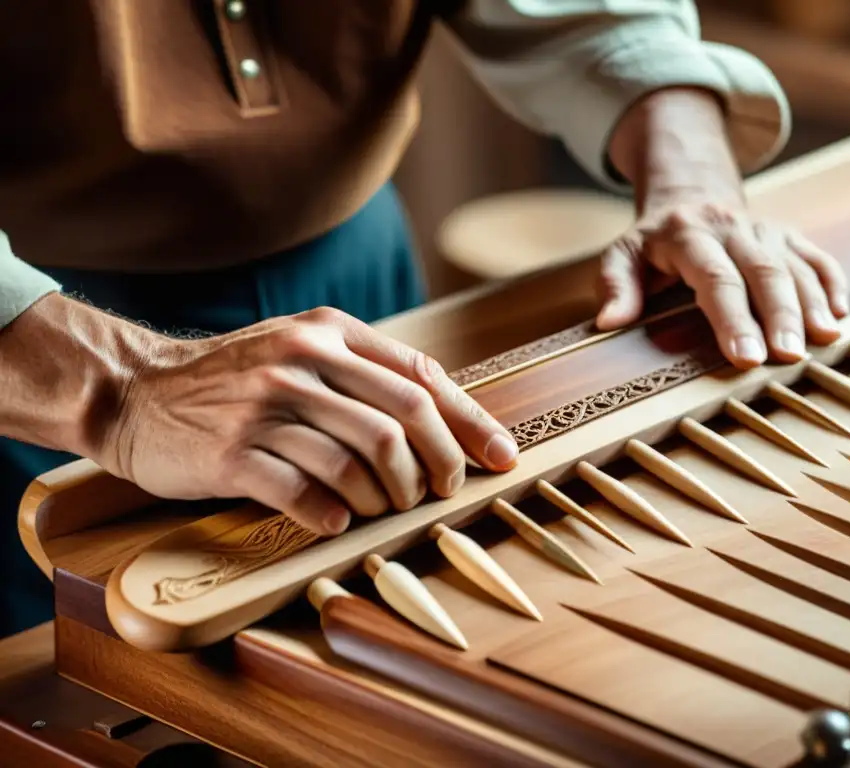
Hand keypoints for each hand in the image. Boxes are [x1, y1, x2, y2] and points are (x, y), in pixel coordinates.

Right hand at [105, 307, 518, 535]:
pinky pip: (308, 493)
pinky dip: (335, 514)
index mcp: (329, 333)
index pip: (422, 377)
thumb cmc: (236, 380)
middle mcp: (303, 362)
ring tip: (385, 508)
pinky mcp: (234, 453)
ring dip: (389, 497)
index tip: (499, 458)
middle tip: (441, 494)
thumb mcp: (301, 350)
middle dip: (438, 466)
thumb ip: (365, 372)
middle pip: (404, 421)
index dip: (470, 423)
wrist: (136, 392)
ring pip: (362, 460)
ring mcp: (267, 407)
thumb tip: (448, 419)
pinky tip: (338, 520)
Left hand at [595, 198, 847, 367]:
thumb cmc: (652, 241)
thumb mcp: (621, 255)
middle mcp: (731, 227)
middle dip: (779, 315)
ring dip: (811, 304)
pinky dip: (832, 284)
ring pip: (795, 265)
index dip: (732, 318)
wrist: (691, 194)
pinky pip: (816, 257)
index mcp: (688, 234)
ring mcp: (765, 229)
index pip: (715, 279)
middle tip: (789, 356)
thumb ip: (615, 285)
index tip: (746, 357)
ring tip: (822, 342)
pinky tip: (839, 317)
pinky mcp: (788, 234)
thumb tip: (609, 322)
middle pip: (763, 272)